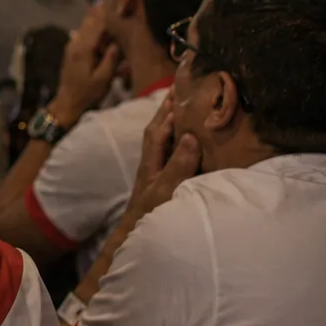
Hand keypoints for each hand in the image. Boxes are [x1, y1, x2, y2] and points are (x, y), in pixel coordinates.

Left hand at [48, 6, 120, 127]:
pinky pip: (83, 34)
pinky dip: (92, 27)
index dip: (109, 13)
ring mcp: (72, 46)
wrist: (67, 103)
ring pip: (85, 26)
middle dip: (102, 11)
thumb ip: (110, 59)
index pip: (98, 25)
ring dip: (96, 18)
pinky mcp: (72, 51)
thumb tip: (117, 41)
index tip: (119, 2)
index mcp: (83, 49)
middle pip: (90, 21)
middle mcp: (75, 43)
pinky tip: (100, 24)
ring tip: (109, 7)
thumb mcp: (103, 79)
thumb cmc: (87, 94)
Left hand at [127, 95, 200, 218]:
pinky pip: (170, 152)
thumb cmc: (150, 214)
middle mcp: (152, 161)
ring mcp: (156, 170)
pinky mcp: (162, 180)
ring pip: (164, 139)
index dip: (168, 109)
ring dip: (173, 122)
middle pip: (159, 129)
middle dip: (168, 109)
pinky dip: (178, 140)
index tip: (180, 89)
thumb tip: (189, 136)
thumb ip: (178, 164)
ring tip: (186, 105)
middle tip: (181, 88)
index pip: (159, 128)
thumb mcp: (166, 189)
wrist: (136, 237)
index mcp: (152, 160)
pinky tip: (189, 138)